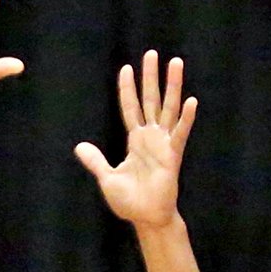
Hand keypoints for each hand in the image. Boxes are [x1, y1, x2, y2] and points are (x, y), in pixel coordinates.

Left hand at [74, 51, 196, 227]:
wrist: (145, 217)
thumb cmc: (130, 200)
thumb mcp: (107, 177)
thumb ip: (95, 160)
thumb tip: (79, 147)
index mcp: (135, 140)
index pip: (130, 107)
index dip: (128, 89)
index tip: (127, 67)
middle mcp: (150, 137)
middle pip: (150, 100)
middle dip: (150, 77)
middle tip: (152, 53)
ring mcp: (163, 143)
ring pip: (168, 108)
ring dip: (172, 86)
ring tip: (175, 63)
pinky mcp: (173, 155)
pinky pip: (181, 133)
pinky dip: (187, 118)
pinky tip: (191, 101)